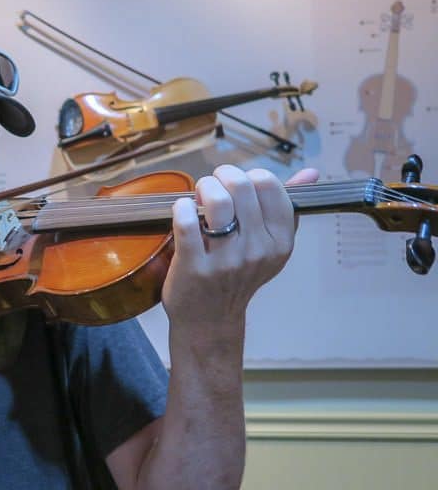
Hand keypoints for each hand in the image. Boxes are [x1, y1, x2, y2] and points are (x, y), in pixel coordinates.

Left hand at [162, 166, 318, 335]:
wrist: (210, 318)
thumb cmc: (237, 276)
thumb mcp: (269, 246)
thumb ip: (286, 208)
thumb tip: (311, 173)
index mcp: (279, 242)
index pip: (271, 187)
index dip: (250, 175)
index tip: (237, 185)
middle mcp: (257, 251)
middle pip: (242, 186)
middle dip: (222, 176)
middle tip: (212, 186)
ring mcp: (226, 260)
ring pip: (217, 201)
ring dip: (203, 188)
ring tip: (197, 197)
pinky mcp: (195, 267)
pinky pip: (187, 222)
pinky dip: (181, 208)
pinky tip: (183, 211)